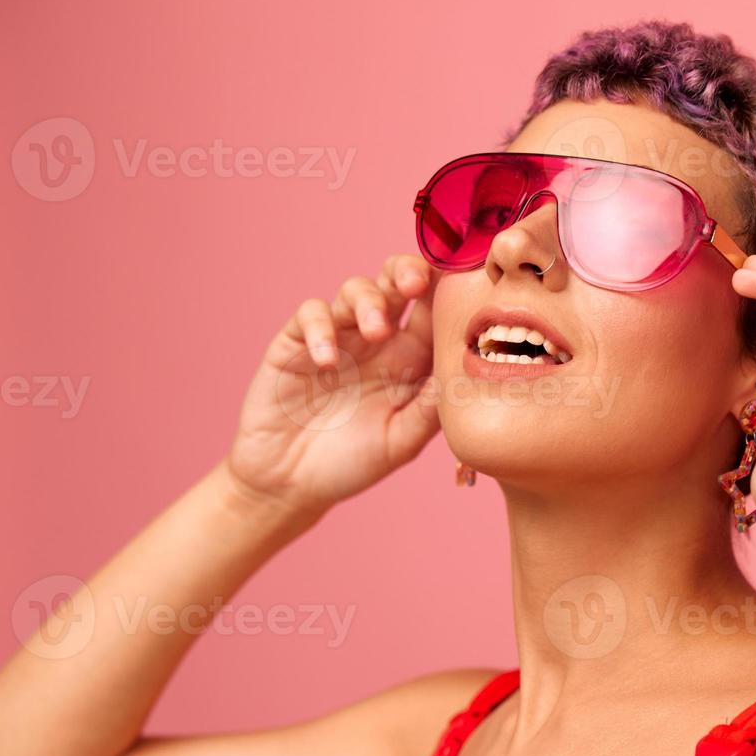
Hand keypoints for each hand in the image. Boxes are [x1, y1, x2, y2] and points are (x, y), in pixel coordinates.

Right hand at [226, 253, 439, 516]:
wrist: (289, 484)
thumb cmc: (352, 463)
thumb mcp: (401, 441)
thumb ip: (431, 408)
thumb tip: (466, 372)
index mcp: (411, 358)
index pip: (434, 310)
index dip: (447, 289)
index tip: (464, 278)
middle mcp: (377, 340)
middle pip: (397, 283)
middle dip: (409, 271)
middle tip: (416, 282)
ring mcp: (337, 337)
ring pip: (356, 289)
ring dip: (369, 300)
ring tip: (376, 332)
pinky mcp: (296, 343)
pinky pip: (310, 315)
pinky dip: (321, 328)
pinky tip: (327, 360)